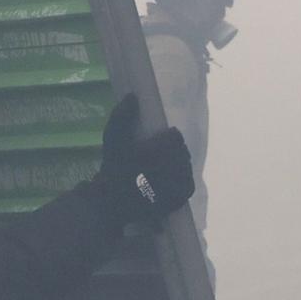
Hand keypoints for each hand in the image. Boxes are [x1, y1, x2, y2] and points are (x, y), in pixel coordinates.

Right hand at [93, 95, 194, 226]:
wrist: (113, 202)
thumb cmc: (114, 169)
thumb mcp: (113, 139)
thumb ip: (122, 116)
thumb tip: (133, 96)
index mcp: (167, 145)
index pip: (176, 136)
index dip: (164, 139)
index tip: (151, 145)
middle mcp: (180, 162)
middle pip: (181, 151)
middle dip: (171, 153)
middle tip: (153, 159)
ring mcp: (182, 181)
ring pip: (185, 166)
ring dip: (175, 166)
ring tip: (157, 172)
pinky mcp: (182, 197)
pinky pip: (187, 183)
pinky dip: (178, 182)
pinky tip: (164, 183)